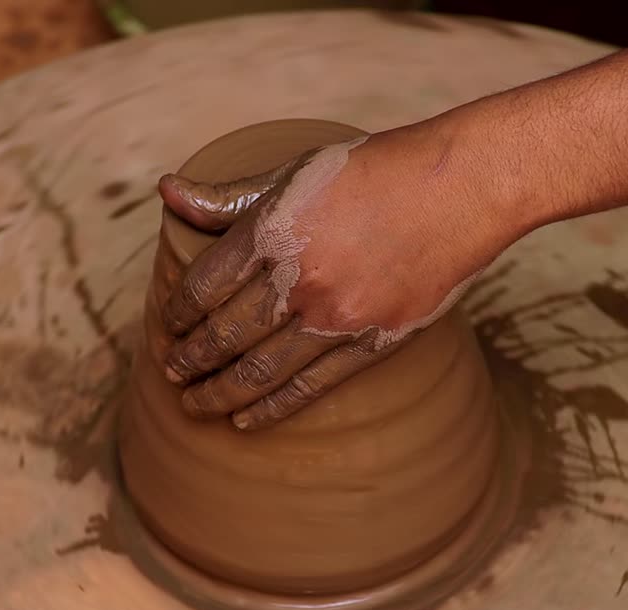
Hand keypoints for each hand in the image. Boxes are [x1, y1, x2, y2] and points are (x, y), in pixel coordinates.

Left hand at [156, 125, 506, 429]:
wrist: (461, 189)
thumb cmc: (374, 173)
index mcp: (273, 229)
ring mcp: (338, 315)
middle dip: (189, 359)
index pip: (204, 285)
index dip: (178, 312)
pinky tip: (245, 419)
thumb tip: (167, 191)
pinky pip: (311, 386)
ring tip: (195, 405)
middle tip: (172, 372)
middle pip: (225, 334)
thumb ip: (229, 196)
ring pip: (260, 370)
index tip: (169, 326)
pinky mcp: (373, 341)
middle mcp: (300, 277)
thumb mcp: (295, 172)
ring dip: (218, 392)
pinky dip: (272, 407)